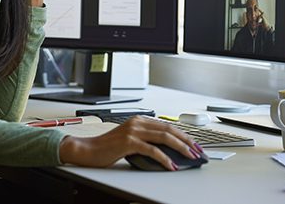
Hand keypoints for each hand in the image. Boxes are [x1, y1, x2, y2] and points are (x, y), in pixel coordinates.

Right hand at [58, 116, 200, 170]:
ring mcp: (133, 131)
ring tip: (190, 157)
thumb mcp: (129, 140)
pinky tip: (171, 165)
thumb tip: (165, 150)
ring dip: (180, 148)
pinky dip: (165, 158)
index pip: (167, 125)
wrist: (87, 150)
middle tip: (198, 151)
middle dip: (187, 141)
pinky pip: (152, 150)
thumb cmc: (107, 147)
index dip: (183, 135)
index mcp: (138, 120)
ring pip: (164, 138)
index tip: (193, 144)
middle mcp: (137, 122)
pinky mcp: (129, 142)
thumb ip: (145, 140)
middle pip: (169, 129)